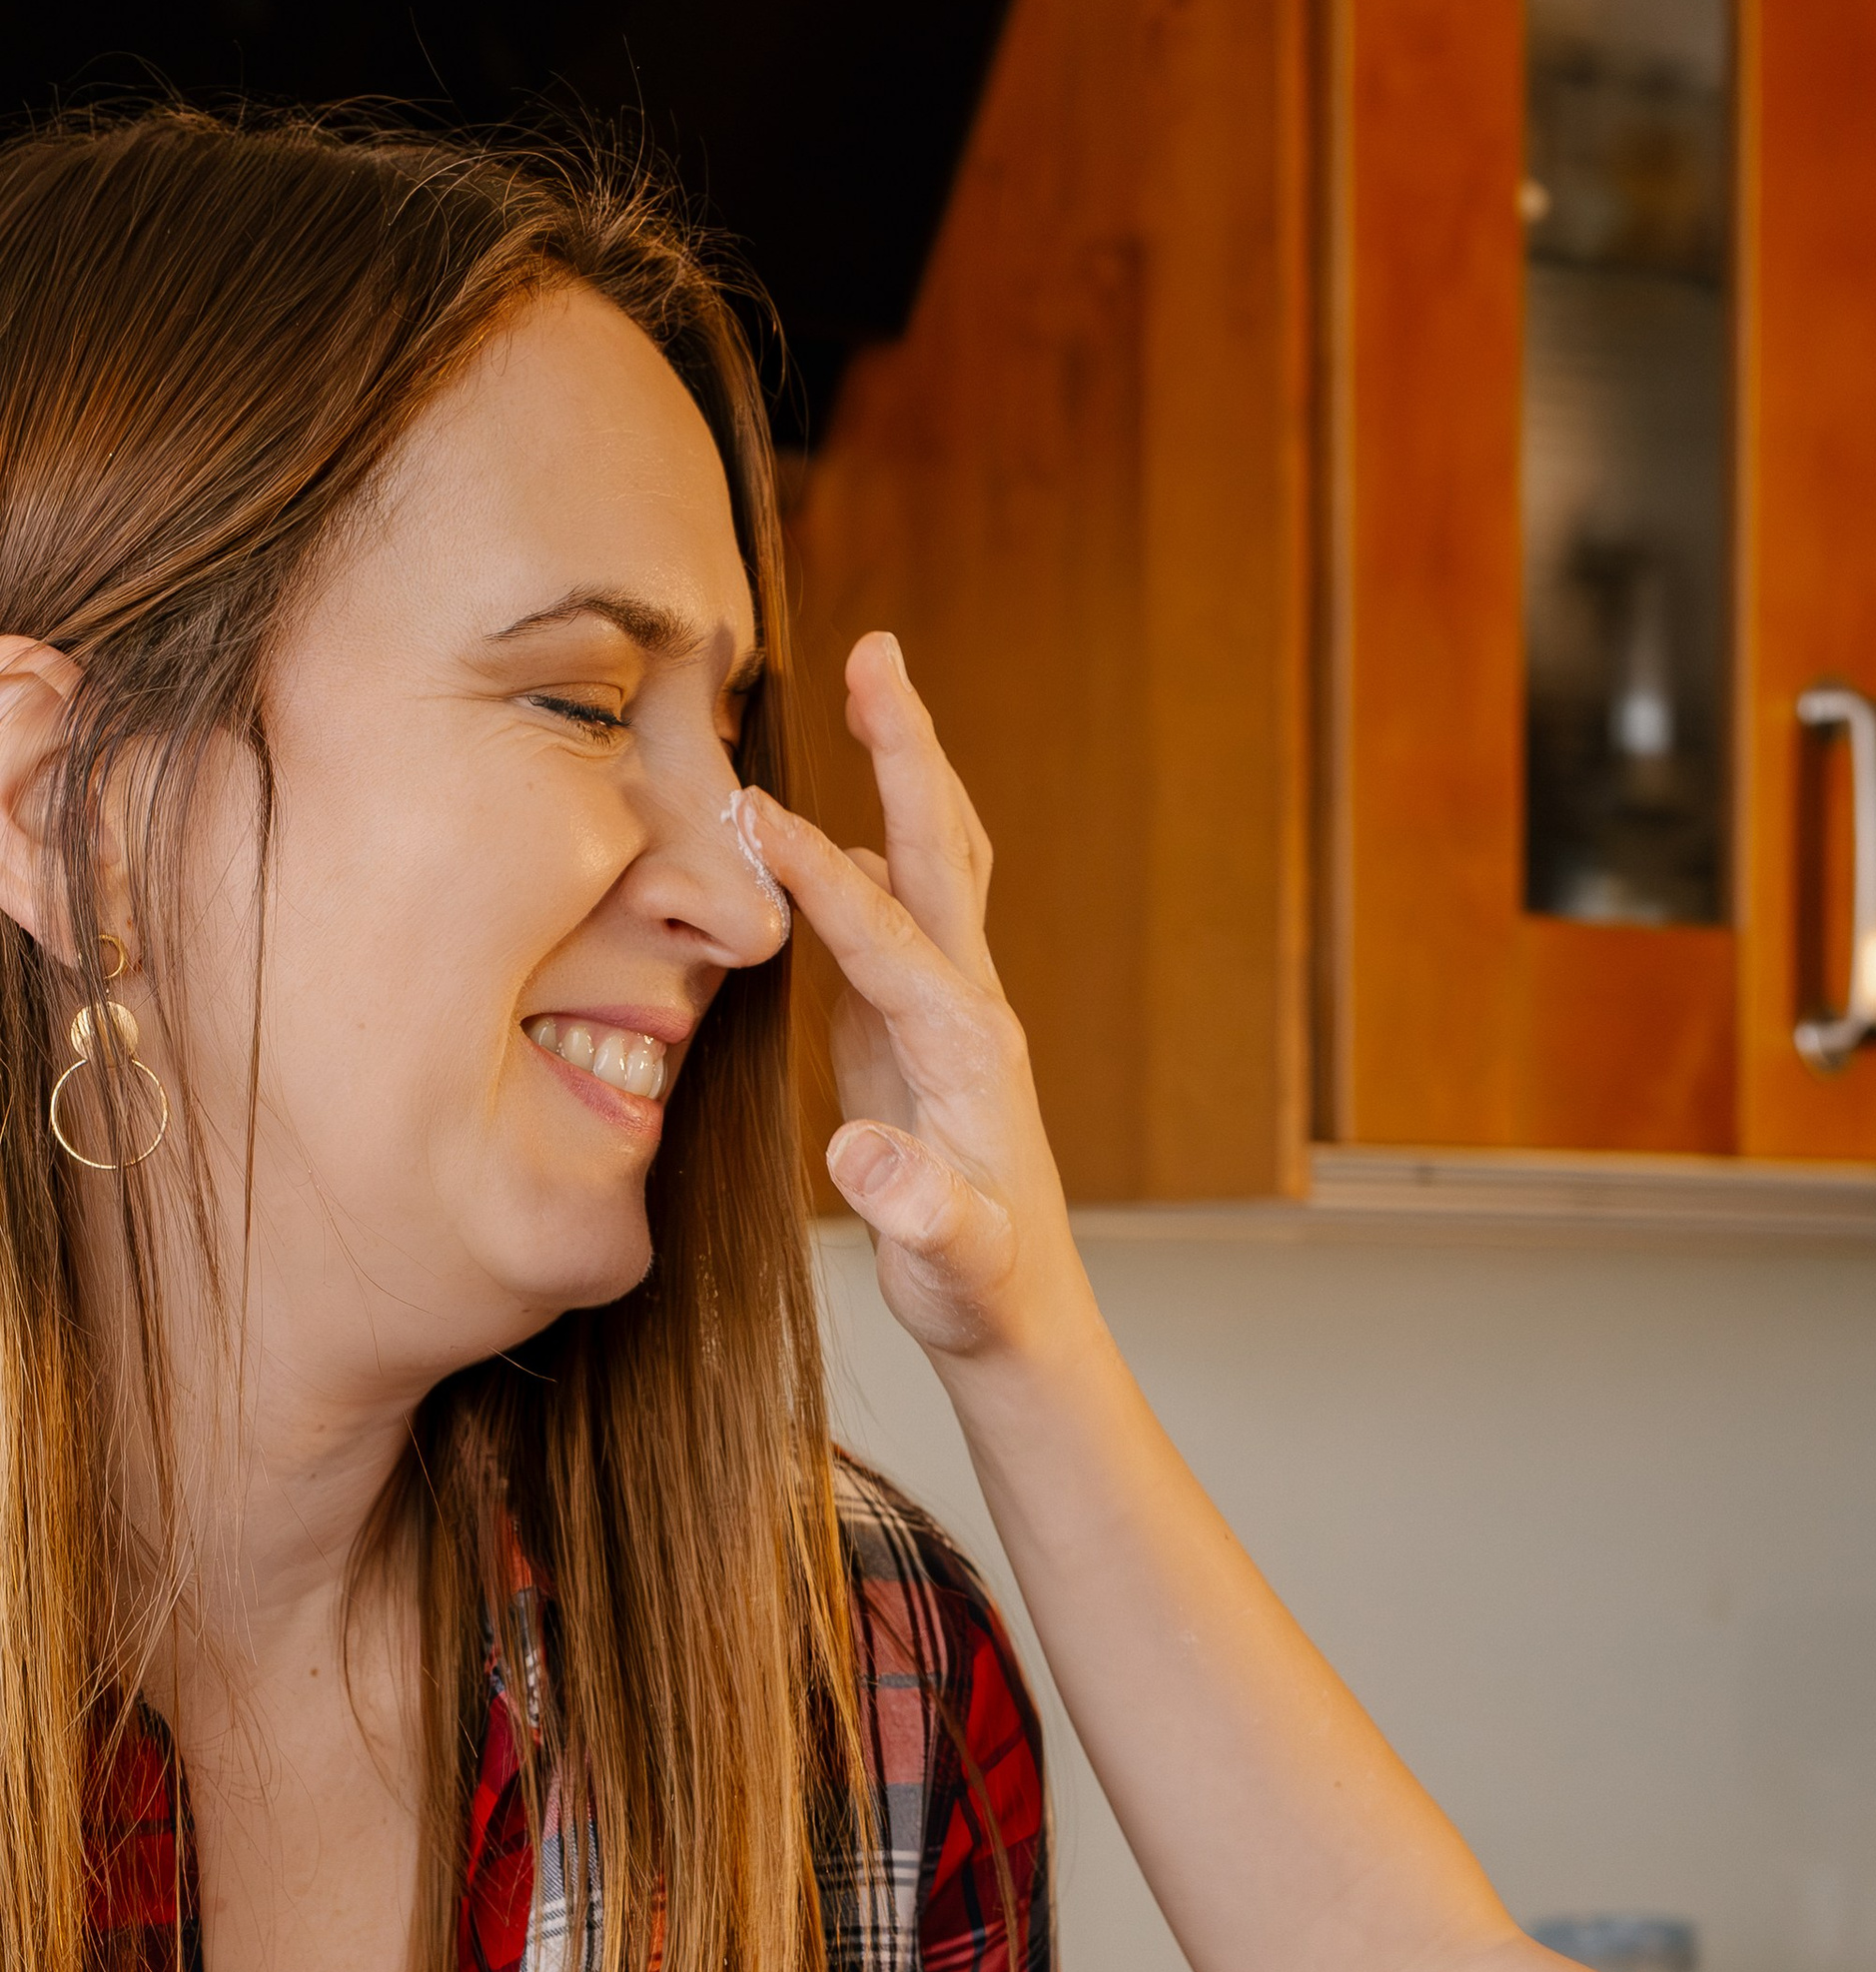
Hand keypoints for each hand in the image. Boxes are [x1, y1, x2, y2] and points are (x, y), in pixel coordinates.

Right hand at [739, 633, 1091, 1367]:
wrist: (1020, 1321)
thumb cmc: (981, 1295)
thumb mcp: (951, 1263)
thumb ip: (916, 1211)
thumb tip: (864, 1153)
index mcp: (969, 1049)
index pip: (889, 936)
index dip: (825, 876)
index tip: (759, 816)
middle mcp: (970, 1009)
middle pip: (940, 853)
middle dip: (907, 750)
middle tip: (876, 651)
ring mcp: (949, 1012)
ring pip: (931, 865)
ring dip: (901, 773)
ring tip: (866, 685)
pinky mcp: (919, 1032)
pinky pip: (894, 915)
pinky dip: (865, 850)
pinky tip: (826, 822)